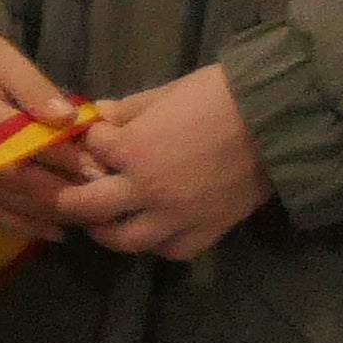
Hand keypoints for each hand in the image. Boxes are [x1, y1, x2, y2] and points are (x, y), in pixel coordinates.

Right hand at [0, 27, 95, 233]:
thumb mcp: (9, 59)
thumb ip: (37, 90)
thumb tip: (69, 121)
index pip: (19, 140)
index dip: (59, 156)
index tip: (96, 166)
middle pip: (12, 177)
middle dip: (58, 190)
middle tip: (98, 199)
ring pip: (3, 198)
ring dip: (46, 211)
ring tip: (86, 217)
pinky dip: (22, 222)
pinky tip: (54, 230)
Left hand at [63, 66, 272, 260]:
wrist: (277, 120)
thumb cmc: (219, 96)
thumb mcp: (166, 93)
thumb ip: (128, 109)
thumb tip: (99, 114)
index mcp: (132, 150)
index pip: (93, 150)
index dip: (92, 140)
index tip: (98, 135)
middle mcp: (146, 190)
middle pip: (89, 207)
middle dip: (69, 199)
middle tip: (65, 196)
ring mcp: (176, 216)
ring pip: (126, 240)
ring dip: (106, 232)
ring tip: (102, 222)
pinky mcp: (207, 231)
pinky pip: (171, 250)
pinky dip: (157, 244)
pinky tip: (153, 231)